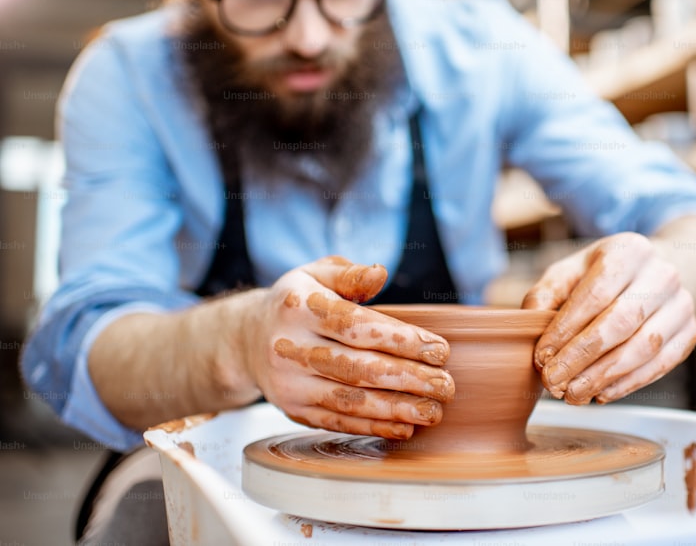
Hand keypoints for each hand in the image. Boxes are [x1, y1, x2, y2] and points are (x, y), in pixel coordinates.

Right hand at [242, 256, 454, 438]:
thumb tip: (379, 272)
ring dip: (396, 408)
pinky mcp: (293, 411)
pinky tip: (404, 427)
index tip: (440, 350)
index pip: (356, 326)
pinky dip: (373, 427)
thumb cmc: (296, 302)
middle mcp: (290, 347)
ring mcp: (289, 383)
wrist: (245, 340)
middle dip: (408, 379)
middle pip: (358, 367)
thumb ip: (349, 273)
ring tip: (433, 412)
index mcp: (299, 308)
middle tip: (446, 386)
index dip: (401, 340)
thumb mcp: (316, 273)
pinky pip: (337, 421)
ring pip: (350, 400)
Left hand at [522, 232, 695, 404]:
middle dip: (582, 357)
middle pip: (622, 322)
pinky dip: (629, 384)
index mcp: (629, 250)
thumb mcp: (572, 271)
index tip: (542, 356)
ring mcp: (682, 304)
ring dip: (604, 376)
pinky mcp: (690, 331)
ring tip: (573, 394)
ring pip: (644, 348)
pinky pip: (662, 364)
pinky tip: (602, 394)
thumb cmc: (605, 274)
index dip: (566, 329)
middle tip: (554, 381)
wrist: (657, 273)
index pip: (596, 294)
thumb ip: (547, 294)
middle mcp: (662, 274)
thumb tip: (530, 327)